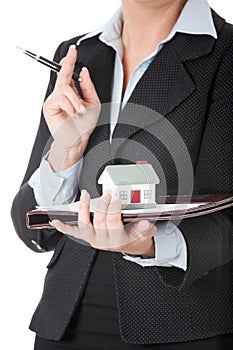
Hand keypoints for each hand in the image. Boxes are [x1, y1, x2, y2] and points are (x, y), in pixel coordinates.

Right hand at [43, 45, 100, 170]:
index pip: (69, 74)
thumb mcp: (93, 104)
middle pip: (63, 75)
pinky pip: (62, 98)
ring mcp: (54, 100)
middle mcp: (61, 95)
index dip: (70, 62)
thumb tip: (84, 72)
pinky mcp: (49, 106)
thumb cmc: (83, 126)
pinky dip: (71, 106)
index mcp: (71, 93)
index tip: (73, 51)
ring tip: (80, 112)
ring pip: (66, 89)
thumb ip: (88, 87)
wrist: (77, 140)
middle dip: (68, 64)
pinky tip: (73, 114)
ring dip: (76, 101)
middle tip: (72, 53)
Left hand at [50, 190, 155, 255]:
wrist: (132, 245)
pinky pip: (73, 233)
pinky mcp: (87, 237)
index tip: (116, 196)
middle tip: (108, 192)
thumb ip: (145, 227)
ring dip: (84, 209)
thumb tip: (145, 223)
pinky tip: (55, 221)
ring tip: (86, 195)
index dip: (113, 208)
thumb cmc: (137, 237)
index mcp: (118, 240)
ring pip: (84, 224)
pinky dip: (64, 227)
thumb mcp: (146, 232)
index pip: (113, 222)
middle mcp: (103, 242)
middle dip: (103, 204)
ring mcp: (93, 239)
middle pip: (99, 220)